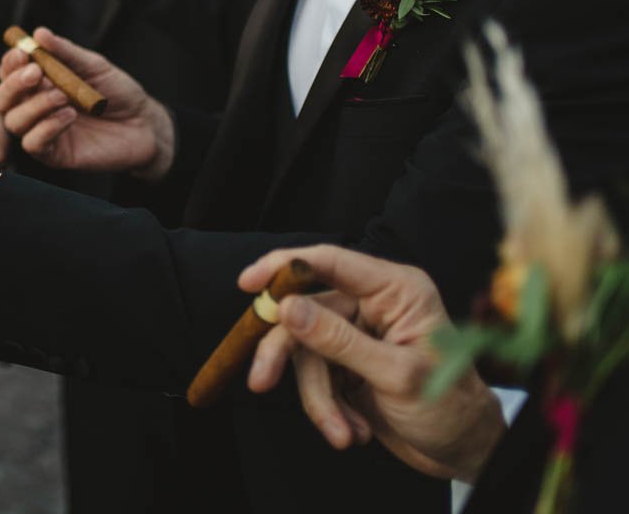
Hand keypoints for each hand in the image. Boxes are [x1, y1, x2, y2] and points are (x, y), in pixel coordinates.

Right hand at [0, 27, 173, 179]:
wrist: (145, 124)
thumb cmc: (118, 92)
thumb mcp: (93, 66)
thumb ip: (65, 52)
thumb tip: (38, 33)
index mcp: (39, 83)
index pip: (9, 73)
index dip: (10, 63)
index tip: (23, 53)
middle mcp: (34, 107)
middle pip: (1, 99)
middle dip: (13, 85)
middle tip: (36, 74)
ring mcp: (42, 131)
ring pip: (14, 121)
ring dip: (35, 105)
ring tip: (63, 96)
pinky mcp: (54, 154)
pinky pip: (33, 144)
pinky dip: (47, 127)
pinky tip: (69, 116)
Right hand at [240, 245, 506, 482]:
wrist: (465, 452)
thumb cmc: (451, 408)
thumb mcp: (396, 375)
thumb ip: (339, 341)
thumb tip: (288, 308)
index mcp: (395, 290)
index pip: (330, 262)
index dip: (284, 266)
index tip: (249, 282)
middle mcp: (373, 305)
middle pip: (305, 314)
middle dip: (286, 355)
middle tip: (261, 380)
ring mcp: (357, 335)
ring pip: (306, 353)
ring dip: (318, 399)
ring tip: (342, 432)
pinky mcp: (346, 364)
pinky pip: (315, 378)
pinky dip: (328, 409)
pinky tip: (353, 430)